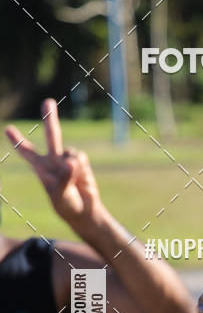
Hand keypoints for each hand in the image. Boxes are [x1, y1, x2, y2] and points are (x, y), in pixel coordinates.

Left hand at [5, 98, 101, 226]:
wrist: (84, 211)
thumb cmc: (66, 205)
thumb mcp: (60, 195)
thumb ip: (64, 177)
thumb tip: (71, 160)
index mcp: (41, 169)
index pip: (26, 152)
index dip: (18, 141)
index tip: (8, 129)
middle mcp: (53, 160)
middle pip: (52, 136)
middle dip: (50, 118)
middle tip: (48, 102)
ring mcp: (68, 160)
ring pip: (68, 149)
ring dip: (70, 160)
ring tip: (71, 174)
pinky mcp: (81, 163)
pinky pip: (79, 158)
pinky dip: (80, 168)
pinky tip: (80, 178)